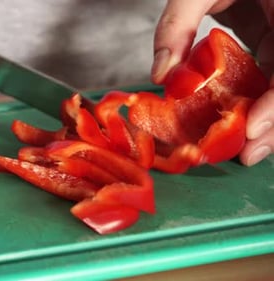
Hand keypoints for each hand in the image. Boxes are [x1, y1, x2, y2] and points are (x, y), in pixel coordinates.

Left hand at [152, 0, 273, 165]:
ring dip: (263, 115)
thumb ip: (177, 25)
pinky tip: (233, 115)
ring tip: (240, 146)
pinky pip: (268, 71)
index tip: (251, 132)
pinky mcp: (272, 36)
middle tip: (245, 155)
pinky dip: (251, 94)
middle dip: (273, 123)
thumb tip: (159, 75)